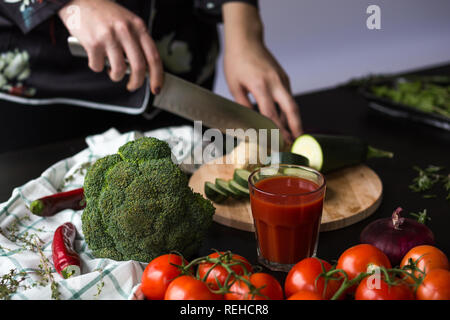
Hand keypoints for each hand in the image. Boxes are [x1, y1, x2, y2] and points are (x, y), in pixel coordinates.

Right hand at [58, 0, 162, 92]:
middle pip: (139, 67)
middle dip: (136, 82)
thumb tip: (145, 68)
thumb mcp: (127, 22)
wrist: (79, 0)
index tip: (156, 88)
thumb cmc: (103, 13)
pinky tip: (96, 57)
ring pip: (118, 70)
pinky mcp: (93, 43)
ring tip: (111, 69)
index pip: (154, 56)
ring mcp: (109, 37)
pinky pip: (98, 66)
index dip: (157, 76)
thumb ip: (137, 41)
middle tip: (132, 86)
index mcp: (138, 26)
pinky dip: (97, 66)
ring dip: (115, 76)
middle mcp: (125, 31)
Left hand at [223, 3, 302, 143]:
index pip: (271, 113)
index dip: (277, 130)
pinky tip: (283, 120)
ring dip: (293, 120)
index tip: (281, 142)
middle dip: (296, 126)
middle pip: (291, 108)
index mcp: (260, 85)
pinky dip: (287, 109)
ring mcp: (282, 79)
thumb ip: (244, 105)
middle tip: (298, 141)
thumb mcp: (234, 86)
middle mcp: (275, 82)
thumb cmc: (236, 61)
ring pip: (291, 103)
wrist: (246, 40)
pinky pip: (287, 97)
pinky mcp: (283, 77)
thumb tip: (251, 122)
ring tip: (292, 136)